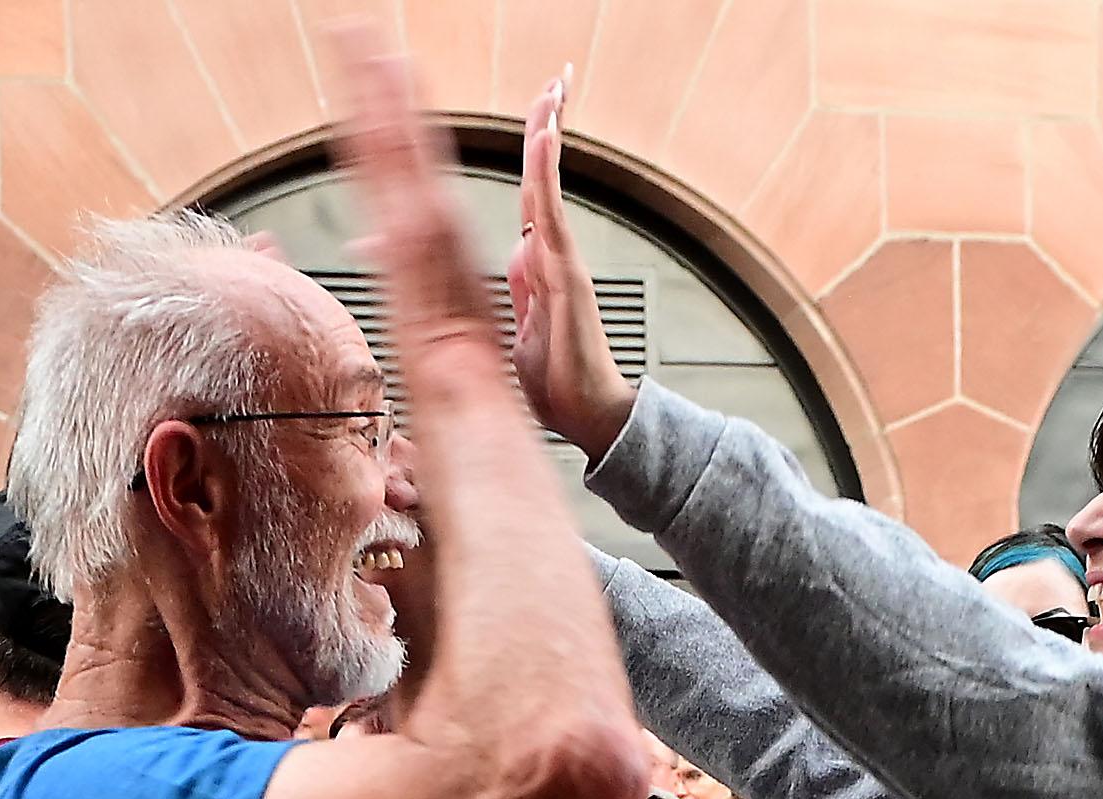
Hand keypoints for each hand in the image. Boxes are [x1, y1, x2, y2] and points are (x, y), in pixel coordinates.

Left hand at [509, 79, 638, 458]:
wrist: (590, 417)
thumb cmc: (559, 381)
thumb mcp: (518, 329)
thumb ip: (516, 289)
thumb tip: (513, 256)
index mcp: (537, 263)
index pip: (531, 194)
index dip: (532, 152)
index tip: (540, 111)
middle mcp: (552, 253)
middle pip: (543, 175)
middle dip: (547, 122)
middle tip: (556, 77)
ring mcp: (561, 260)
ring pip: (547, 186)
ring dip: (548, 134)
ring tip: (552, 90)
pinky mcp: (566, 275)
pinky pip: (551, 214)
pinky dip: (546, 173)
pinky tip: (545, 137)